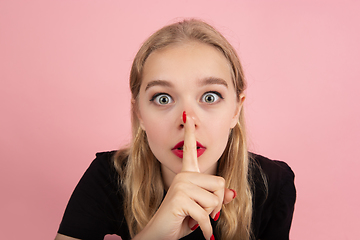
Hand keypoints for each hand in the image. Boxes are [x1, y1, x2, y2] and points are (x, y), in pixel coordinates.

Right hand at [133, 113, 234, 239]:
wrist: (160, 236)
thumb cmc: (180, 220)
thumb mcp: (203, 209)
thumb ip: (217, 199)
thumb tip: (233, 192)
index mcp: (187, 175)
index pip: (190, 150)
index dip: (190, 133)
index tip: (188, 116)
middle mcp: (183, 175)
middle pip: (220, 184)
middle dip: (217, 205)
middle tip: (202, 214)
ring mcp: (181, 185)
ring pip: (215, 199)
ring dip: (210, 216)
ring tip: (194, 219)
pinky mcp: (179, 198)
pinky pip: (206, 214)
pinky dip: (206, 228)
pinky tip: (199, 231)